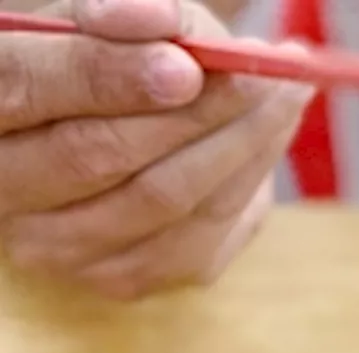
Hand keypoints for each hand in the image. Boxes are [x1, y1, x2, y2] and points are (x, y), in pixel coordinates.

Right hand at [0, 0, 313, 298]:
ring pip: (162, 198)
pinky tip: (273, 132)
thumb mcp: (106, 25)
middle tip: (264, 72)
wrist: (111, 130)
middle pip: (99, 152)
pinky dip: (250, 177)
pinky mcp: (120, 278)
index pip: (25, 84)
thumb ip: (125, 18)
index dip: (108, 74)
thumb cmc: (107, 65)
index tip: (186, 64)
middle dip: (197, 109)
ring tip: (286, 89)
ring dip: (241, 141)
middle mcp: (3, 185)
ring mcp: (56, 246)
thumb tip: (167, 29)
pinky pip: (201, 234)